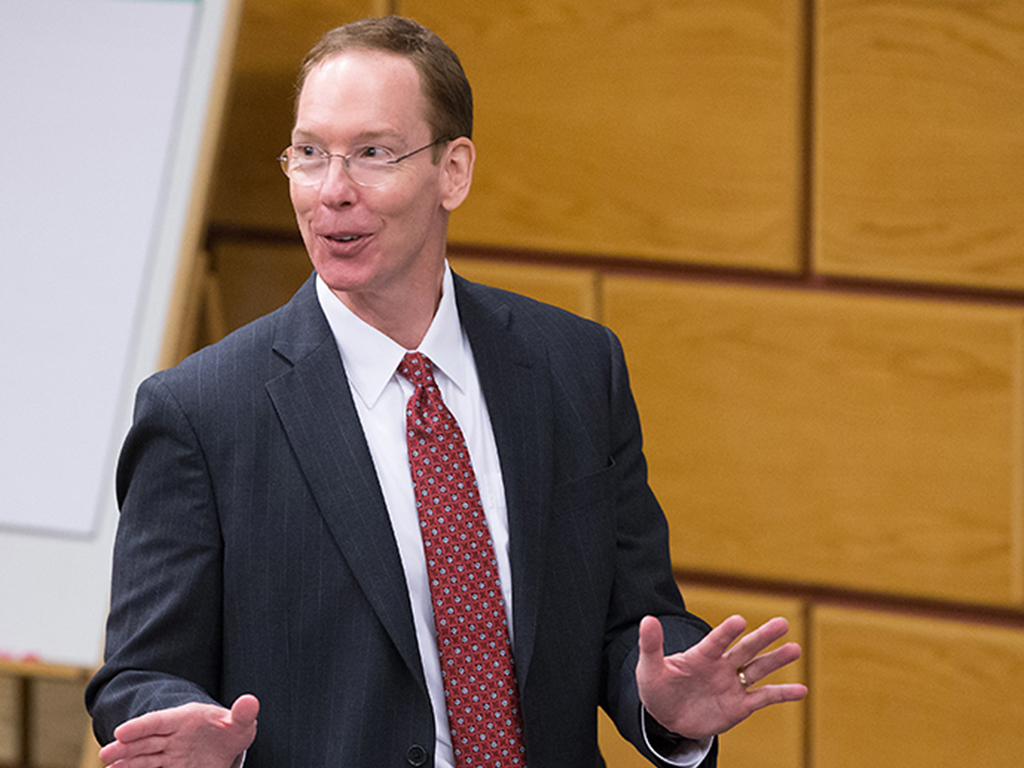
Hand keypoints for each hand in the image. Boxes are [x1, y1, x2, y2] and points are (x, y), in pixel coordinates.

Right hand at [98, 694, 258, 767]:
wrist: (228, 744)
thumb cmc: (231, 730)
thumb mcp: (240, 723)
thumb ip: (243, 713)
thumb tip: (251, 701)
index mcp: (186, 718)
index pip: (160, 720)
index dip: (141, 725)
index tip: (121, 731)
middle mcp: (173, 735)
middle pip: (145, 740)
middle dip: (126, 747)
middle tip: (105, 753)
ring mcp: (169, 753)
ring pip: (143, 757)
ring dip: (125, 762)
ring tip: (108, 766)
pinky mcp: (169, 767)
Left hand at [636, 615, 806, 741]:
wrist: (667, 714)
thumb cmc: (658, 687)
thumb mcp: (649, 668)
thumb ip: (651, 645)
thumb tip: (647, 619)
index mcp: (701, 655)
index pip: (716, 641)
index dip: (726, 632)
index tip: (739, 620)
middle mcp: (721, 666)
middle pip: (745, 649)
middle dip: (763, 637)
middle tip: (782, 622)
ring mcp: (732, 684)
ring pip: (758, 669)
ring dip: (776, 660)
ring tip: (795, 648)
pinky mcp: (739, 705)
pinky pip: (763, 698)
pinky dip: (782, 694)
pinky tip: (801, 690)